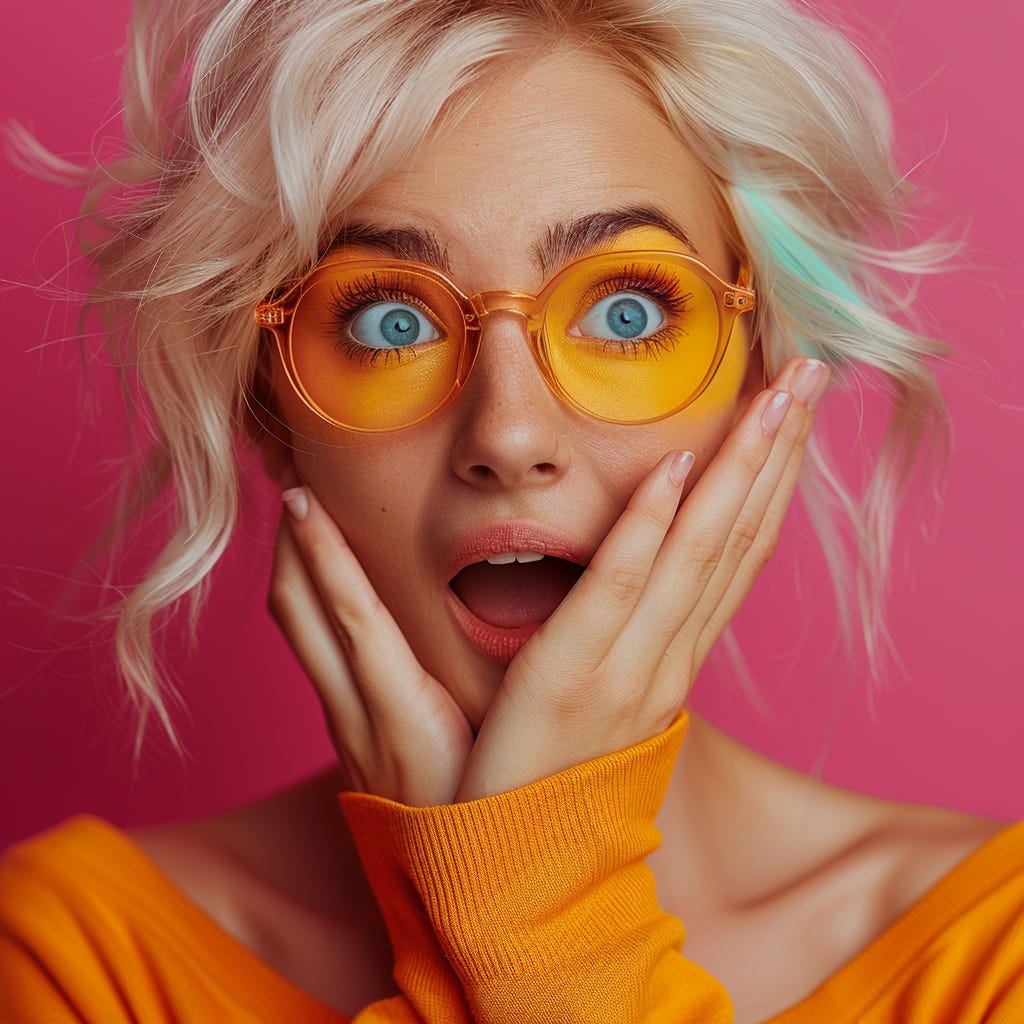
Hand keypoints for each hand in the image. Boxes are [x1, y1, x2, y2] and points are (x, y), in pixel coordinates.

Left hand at [269, 356, 827, 805]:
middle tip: (809, 374)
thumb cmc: (549, 760)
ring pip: (698, 554)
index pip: (737, 552)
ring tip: (774, 398)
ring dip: (738, 471)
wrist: (515, 860)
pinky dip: (649, 529)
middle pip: (735, 539)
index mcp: (675, 654)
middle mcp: (669, 655)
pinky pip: (617, 592)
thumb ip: (623, 623)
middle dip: (775, 454)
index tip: (792, 413)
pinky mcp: (572, 676)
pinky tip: (675, 468)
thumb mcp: (602, 685)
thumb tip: (639, 560)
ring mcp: (629, 667)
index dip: (771, 479)